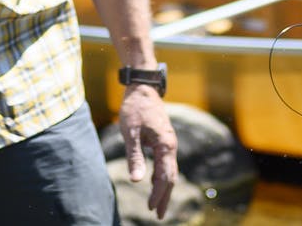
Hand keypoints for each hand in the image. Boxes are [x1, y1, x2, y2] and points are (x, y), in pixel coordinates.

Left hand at [118, 85, 178, 218]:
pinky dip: (161, 176)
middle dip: (164, 197)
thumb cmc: (135, 108)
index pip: (164, 177)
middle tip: (158, 215)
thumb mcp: (131, 133)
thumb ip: (135, 157)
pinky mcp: (163, 139)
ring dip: (163, 188)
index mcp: (165, 145)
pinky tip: (152, 182)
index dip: (158, 194)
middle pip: (171, 177)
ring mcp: (168, 142)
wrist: (143, 87)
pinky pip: (165, 162)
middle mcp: (171, 145)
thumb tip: (136, 181)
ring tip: (156, 205)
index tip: (151, 209)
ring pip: (169, 170)